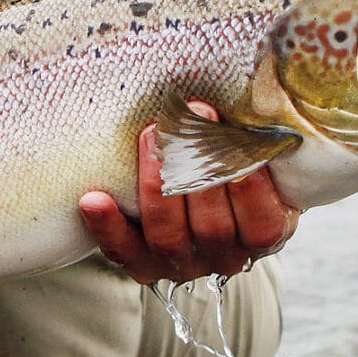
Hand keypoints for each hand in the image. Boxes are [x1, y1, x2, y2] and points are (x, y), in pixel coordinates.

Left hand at [79, 103, 299, 285]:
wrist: (196, 199)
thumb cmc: (233, 167)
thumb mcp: (261, 160)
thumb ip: (256, 140)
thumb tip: (247, 91)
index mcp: (263, 236)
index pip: (261, 224)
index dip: (248, 185)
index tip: (238, 139)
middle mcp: (225, 257)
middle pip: (212, 227)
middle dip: (199, 168)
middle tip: (192, 115)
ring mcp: (182, 264)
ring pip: (168, 237)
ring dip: (156, 185)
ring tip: (151, 135)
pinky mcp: (141, 264)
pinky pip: (122, 251)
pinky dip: (107, 226)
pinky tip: (94, 199)